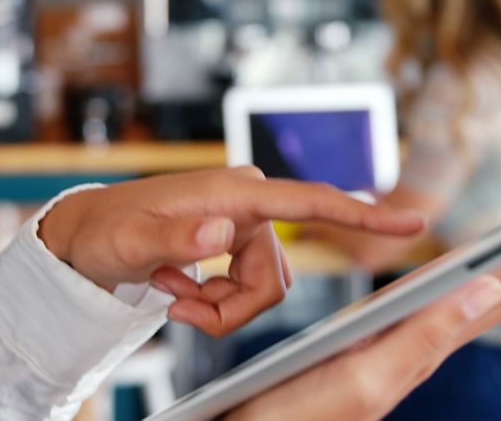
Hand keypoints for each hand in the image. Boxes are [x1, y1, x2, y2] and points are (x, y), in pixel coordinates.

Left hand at [38, 167, 425, 335]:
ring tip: (172, 290)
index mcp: (233, 193)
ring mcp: (240, 224)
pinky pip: (245, 288)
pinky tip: (177, 285)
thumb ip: (174, 241)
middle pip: (276, 277)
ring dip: (218, 306)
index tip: (414, 220)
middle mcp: (246, 203)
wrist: (86, 234)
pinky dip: (213, 300)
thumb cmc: (105, 232)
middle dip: (230, 307)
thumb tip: (224, 234)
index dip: (362, 214)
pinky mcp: (233, 241)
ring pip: (263, 289)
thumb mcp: (129, 243)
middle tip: (179, 306)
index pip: (309, 201)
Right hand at [225, 208, 500, 419]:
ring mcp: (401, 348)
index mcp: (424, 346)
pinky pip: (440, 307)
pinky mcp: (376, 349)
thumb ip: (424, 337)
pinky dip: (469, 279)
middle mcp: (421, 346)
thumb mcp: (363, 379)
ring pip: (475, 299)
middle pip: (500, 291)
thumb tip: (488, 286)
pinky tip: (471, 274)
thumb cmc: (295, 417)